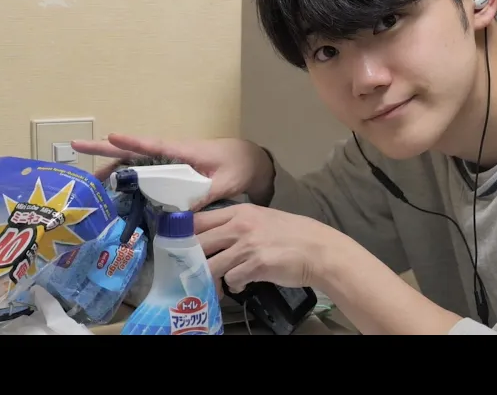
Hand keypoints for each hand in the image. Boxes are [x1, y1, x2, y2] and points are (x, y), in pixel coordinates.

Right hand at [72, 133, 275, 209]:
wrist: (250, 161)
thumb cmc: (238, 165)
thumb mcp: (225, 181)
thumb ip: (204, 195)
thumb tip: (182, 214)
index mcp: (182, 150)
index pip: (152, 144)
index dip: (130, 141)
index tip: (110, 136)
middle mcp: (171, 154)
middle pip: (134, 151)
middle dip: (107, 150)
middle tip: (77, 147)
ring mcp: (170, 163)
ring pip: (136, 163)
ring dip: (114, 168)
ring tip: (91, 179)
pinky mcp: (173, 173)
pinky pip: (146, 175)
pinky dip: (130, 180)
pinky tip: (117, 192)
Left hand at [196, 203, 341, 291]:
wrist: (319, 250)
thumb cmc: (293, 234)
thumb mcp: (262, 218)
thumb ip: (238, 224)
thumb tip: (213, 236)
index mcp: (240, 211)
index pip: (199, 219)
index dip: (184, 233)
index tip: (177, 245)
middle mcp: (240, 226)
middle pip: (199, 242)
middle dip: (191, 259)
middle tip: (190, 269)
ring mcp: (247, 246)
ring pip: (211, 265)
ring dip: (212, 278)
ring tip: (217, 283)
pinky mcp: (255, 266)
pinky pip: (231, 280)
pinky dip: (233, 285)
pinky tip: (243, 283)